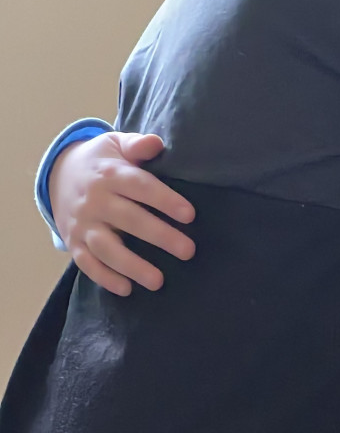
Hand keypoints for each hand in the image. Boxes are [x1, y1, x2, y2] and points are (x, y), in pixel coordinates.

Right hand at [51, 132, 195, 296]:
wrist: (57, 173)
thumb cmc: (102, 161)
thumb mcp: (116, 144)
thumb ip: (137, 144)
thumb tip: (156, 143)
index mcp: (110, 174)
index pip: (140, 187)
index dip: (165, 200)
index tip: (190, 215)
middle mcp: (95, 200)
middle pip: (129, 219)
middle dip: (159, 236)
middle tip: (188, 251)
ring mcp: (83, 224)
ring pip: (106, 247)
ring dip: (132, 266)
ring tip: (158, 281)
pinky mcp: (74, 242)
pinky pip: (87, 263)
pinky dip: (104, 278)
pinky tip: (126, 289)